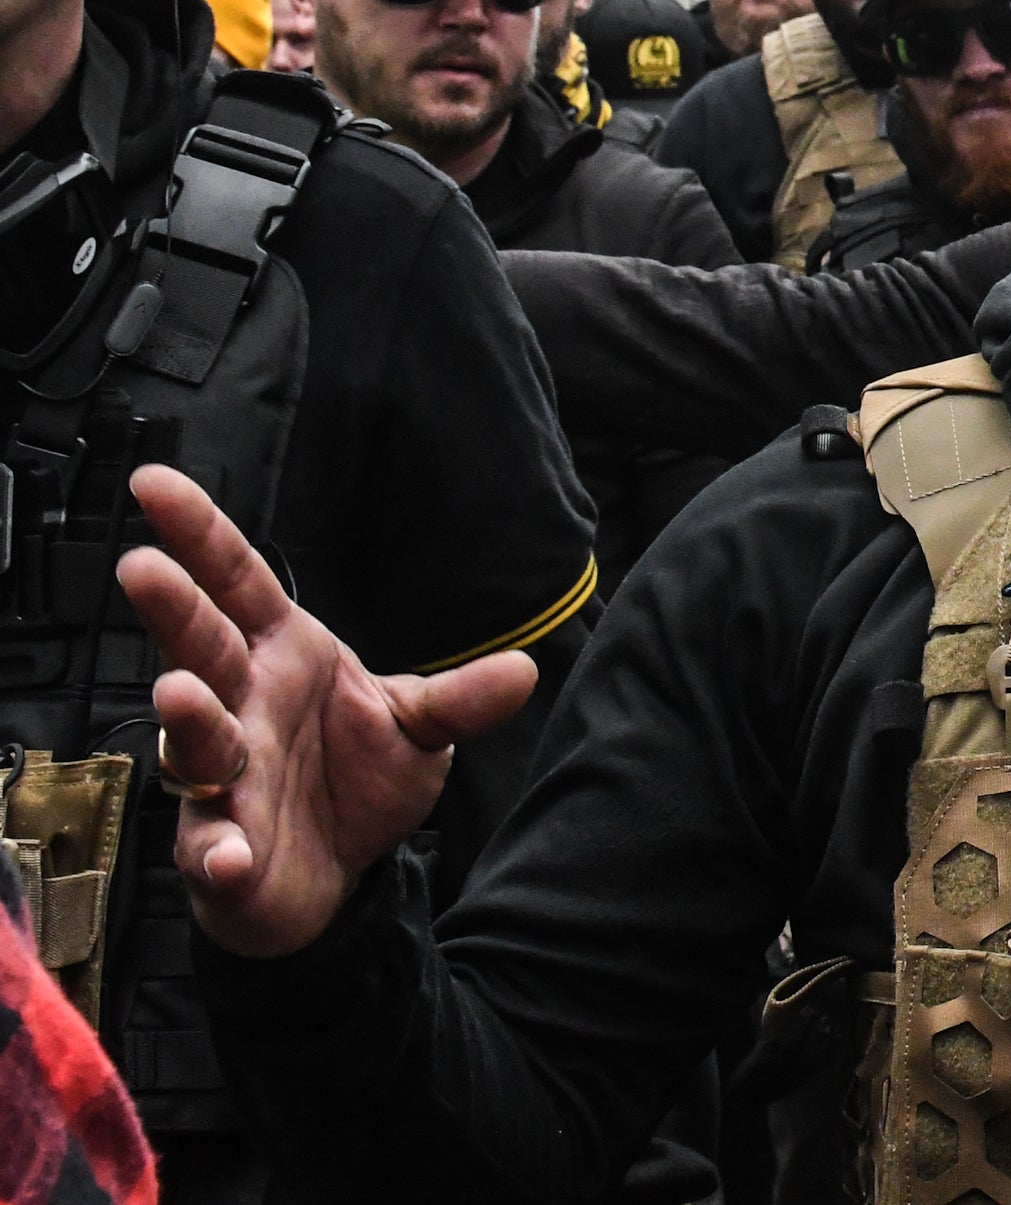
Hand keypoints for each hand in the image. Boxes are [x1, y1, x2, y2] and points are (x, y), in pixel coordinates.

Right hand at [115, 464, 539, 958]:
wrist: (339, 874)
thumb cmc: (358, 781)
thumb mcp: (420, 729)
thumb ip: (460, 700)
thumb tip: (524, 669)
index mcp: (284, 655)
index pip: (238, 581)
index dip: (199, 532)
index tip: (153, 481)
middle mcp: (240, 705)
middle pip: (199, 645)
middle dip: (172, 607)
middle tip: (142, 567)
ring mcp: (222, 777)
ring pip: (193, 739)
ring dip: (189, 718)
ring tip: (179, 695)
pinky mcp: (219, 849)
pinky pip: (210, 847)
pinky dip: (217, 852)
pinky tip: (228, 855)